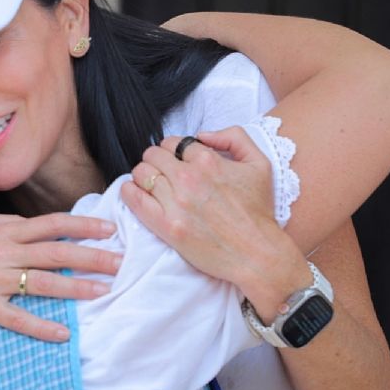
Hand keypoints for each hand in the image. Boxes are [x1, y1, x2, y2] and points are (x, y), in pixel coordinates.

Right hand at [0, 212, 120, 341]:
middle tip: (120, 261)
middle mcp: (0, 251)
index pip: (51, 224)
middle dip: (91, 256)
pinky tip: (63, 333)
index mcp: (1, 231)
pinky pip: (16, 317)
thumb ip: (3, 225)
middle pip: (55, 251)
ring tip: (103, 291)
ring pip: (43, 282)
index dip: (82, 225)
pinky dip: (41, 326)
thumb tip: (30, 224)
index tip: (109, 228)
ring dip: (76, 287)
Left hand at [121, 127, 310, 320]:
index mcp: (208, 160)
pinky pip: (134, 198)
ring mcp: (176, 202)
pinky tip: (135, 192)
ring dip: (144, 175)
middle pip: (153, 154)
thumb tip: (203, 134)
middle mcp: (189, 178)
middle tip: (164, 173)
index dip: (174, 150)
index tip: (176, 161)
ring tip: (153, 185)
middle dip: (157, 160)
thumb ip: (234, 137)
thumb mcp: (259, 164)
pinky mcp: (167, 225)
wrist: (257, 254)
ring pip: (142, 173)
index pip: (173, 143)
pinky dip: (129, 191)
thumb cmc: (258, 211)